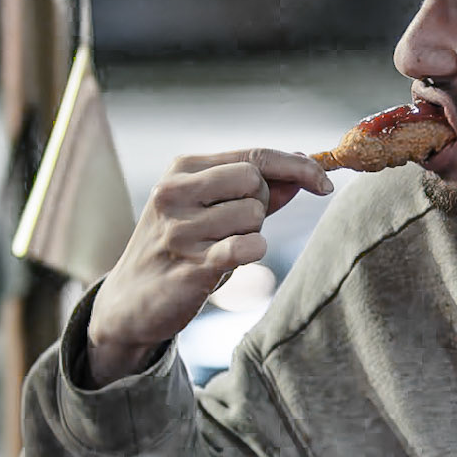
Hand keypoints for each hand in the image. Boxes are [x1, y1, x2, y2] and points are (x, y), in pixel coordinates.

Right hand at [86, 149, 331, 386]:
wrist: (131, 301)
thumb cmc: (180, 249)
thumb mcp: (211, 210)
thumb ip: (256, 190)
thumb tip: (302, 169)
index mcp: (182, 169)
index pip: (254, 155)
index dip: (298, 166)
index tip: (324, 182)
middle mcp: (175, 192)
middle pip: (255, 181)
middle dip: (261, 204)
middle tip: (236, 226)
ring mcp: (180, 229)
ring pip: (254, 216)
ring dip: (251, 234)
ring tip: (219, 247)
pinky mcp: (191, 265)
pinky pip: (249, 246)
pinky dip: (251, 252)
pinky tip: (227, 261)